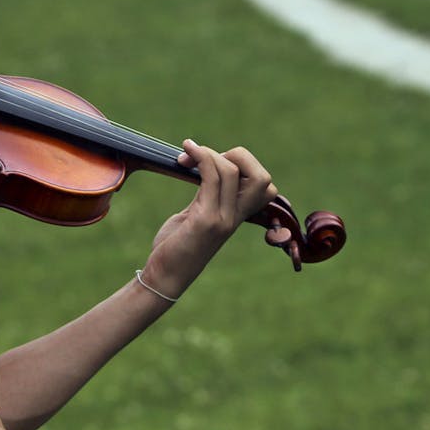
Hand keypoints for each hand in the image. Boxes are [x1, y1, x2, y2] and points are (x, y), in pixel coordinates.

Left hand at [139, 140, 278, 298]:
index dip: (247, 166)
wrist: (164, 277)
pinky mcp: (205, 220)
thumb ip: (205, 195)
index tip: (216, 163)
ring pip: (233, 171)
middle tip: (208, 158)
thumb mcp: (195, 215)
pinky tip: (186, 153)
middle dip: (238, 155)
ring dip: (209, 152)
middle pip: (262, 177)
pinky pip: (211, 177)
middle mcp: (235, 217)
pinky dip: (200, 156)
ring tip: (188, 151)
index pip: (265, 187)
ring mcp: (223, 219)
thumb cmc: (175, 247)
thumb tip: (203, 166)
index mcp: (237, 216)